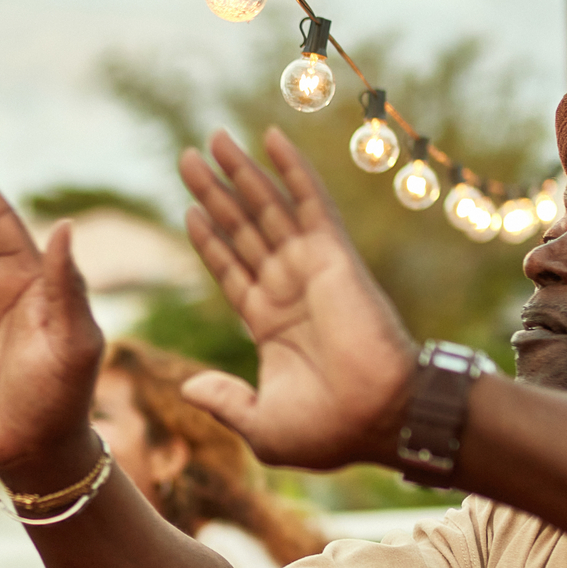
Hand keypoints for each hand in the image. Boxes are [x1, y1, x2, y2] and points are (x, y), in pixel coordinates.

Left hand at [178, 127, 417, 469]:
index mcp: (269, 324)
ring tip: (211, 139)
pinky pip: (309, 201)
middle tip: (187, 156)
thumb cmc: (330, 431)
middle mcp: (287, 288)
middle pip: (241, 229)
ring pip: (266, 208)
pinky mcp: (333, 255)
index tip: (188, 206)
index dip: (209, 238)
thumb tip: (188, 389)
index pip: (231, 269)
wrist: (379, 420)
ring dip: (240, 173)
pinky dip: (290, 168)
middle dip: (214, 192)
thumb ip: (223, 400)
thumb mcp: (260, 424)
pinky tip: (269, 136)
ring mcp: (309, 268)